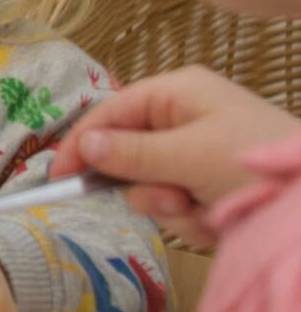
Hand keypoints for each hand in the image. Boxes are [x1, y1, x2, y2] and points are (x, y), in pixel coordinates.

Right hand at [51, 66, 297, 246]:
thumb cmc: (252, 164)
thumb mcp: (188, 155)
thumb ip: (131, 152)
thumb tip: (84, 144)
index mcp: (179, 93)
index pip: (111, 112)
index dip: (82, 143)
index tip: (59, 177)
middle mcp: (185, 118)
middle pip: (128, 153)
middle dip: (146, 183)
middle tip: (171, 197)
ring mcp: (198, 153)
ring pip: (150, 186)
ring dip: (170, 205)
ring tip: (204, 210)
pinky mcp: (210, 185)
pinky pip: (175, 204)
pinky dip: (192, 217)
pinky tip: (218, 218)